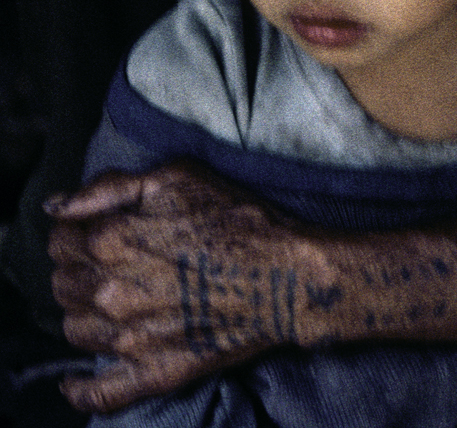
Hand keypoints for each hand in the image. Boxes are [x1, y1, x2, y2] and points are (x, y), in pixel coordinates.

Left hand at [47, 160, 330, 412]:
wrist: (285, 274)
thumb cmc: (236, 218)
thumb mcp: (177, 178)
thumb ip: (110, 187)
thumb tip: (57, 206)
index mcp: (110, 241)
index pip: (60, 238)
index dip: (73, 229)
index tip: (93, 227)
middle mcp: (109, 293)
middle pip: (62, 283)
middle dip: (75, 267)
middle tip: (105, 259)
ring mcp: (128, 338)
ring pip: (74, 329)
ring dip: (81, 312)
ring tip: (109, 298)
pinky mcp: (152, 371)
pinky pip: (97, 392)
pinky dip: (79, 388)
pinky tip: (75, 380)